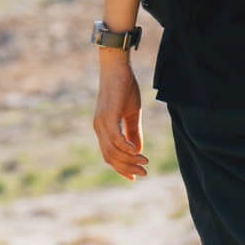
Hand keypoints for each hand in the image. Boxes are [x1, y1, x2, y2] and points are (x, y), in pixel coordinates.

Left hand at [93, 51, 146, 180]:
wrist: (117, 67)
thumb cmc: (124, 87)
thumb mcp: (132, 113)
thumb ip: (134, 132)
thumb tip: (138, 151)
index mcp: (103, 128)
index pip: (110, 155)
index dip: (121, 168)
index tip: (135, 177)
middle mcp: (99, 128)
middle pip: (110, 158)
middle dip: (127, 168)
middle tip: (144, 173)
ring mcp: (102, 124)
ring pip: (113, 151)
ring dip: (130, 160)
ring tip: (145, 163)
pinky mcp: (108, 117)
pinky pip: (116, 140)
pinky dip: (126, 149)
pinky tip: (137, 153)